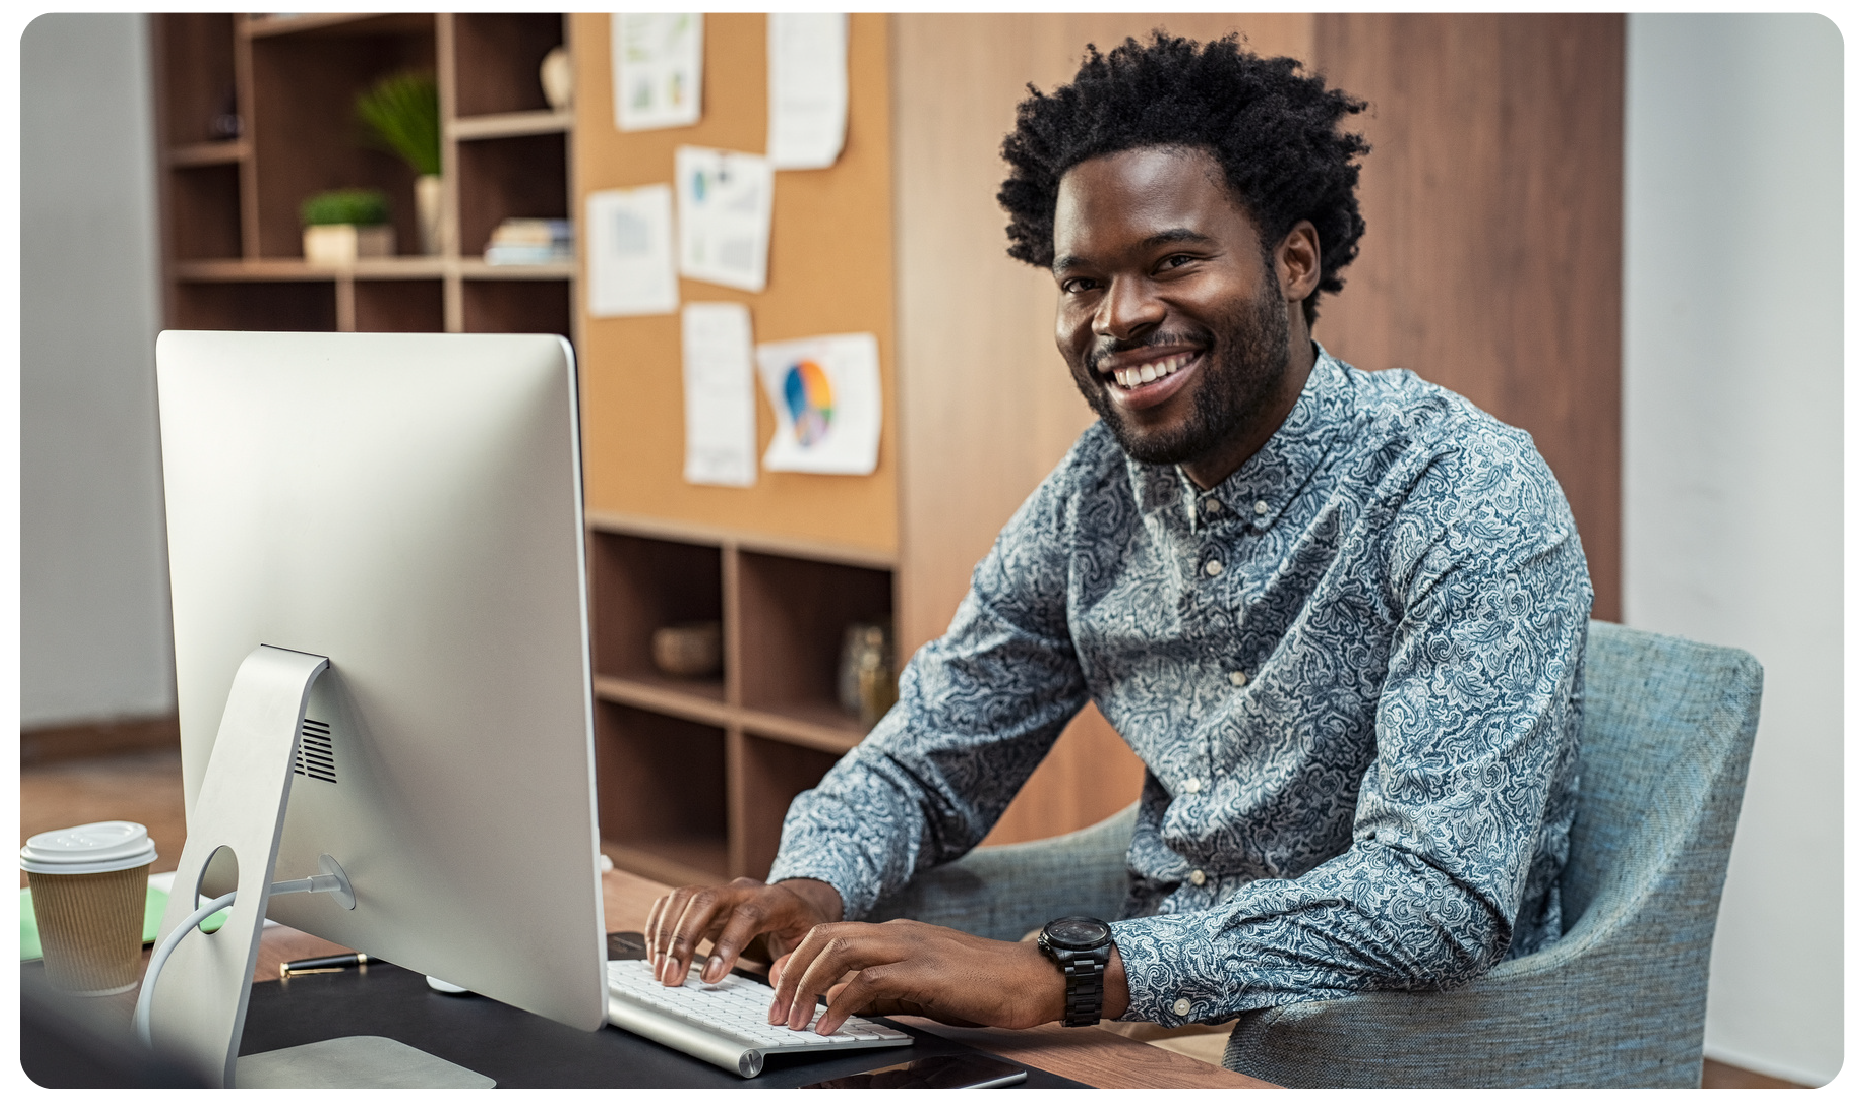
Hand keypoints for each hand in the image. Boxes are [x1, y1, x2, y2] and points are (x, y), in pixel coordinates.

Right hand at [644, 876, 842, 985]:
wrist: (794, 903)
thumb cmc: (801, 926)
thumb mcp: (810, 944)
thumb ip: (796, 960)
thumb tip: (776, 976)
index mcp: (774, 901)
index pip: (747, 915)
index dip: (726, 945)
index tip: (709, 977)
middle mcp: (743, 890)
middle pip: (705, 902)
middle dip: (683, 939)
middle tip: (671, 977)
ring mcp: (720, 891)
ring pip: (684, 898)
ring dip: (666, 935)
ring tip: (661, 971)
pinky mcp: (702, 898)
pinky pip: (672, 902)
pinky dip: (659, 926)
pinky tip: (656, 953)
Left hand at [765, 918, 1128, 1034]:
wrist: (1032, 977)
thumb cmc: (984, 984)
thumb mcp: (926, 983)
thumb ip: (889, 987)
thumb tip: (848, 1004)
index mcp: (896, 933)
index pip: (832, 934)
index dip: (796, 959)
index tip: (776, 986)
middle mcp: (898, 932)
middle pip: (824, 938)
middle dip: (791, 973)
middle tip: (776, 1010)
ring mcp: (912, 947)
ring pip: (838, 951)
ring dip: (806, 986)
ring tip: (793, 1020)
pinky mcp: (926, 970)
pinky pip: (868, 979)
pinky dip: (839, 1002)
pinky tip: (828, 1024)